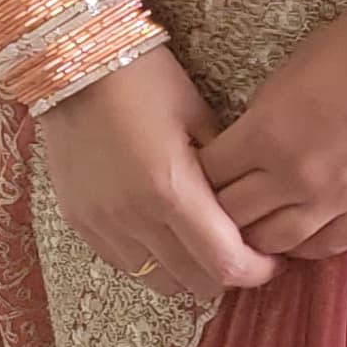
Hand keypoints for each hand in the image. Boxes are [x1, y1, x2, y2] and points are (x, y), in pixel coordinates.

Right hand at [33, 46, 277, 298]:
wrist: (74, 63)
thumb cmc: (146, 78)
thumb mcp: (198, 115)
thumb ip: (225, 171)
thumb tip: (250, 208)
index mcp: (171, 188)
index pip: (224, 263)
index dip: (256, 271)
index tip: (272, 260)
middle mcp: (134, 217)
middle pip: (194, 283)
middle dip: (227, 274)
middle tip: (244, 253)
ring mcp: (102, 224)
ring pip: (158, 281)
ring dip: (188, 272)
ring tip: (202, 246)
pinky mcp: (79, 223)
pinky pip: (125, 264)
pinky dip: (152, 261)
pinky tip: (164, 235)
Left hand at [197, 0, 346, 260]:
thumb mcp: (295, 67)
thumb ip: (265, 114)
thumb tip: (248, 142)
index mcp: (269, 132)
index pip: (207, 177)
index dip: (196, 175)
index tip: (196, 169)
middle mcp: (297, 176)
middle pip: (232, 218)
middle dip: (217, 211)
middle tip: (214, 204)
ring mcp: (341, 198)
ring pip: (276, 242)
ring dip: (257, 236)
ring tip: (252, 226)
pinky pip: (327, 247)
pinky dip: (304, 246)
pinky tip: (297, 235)